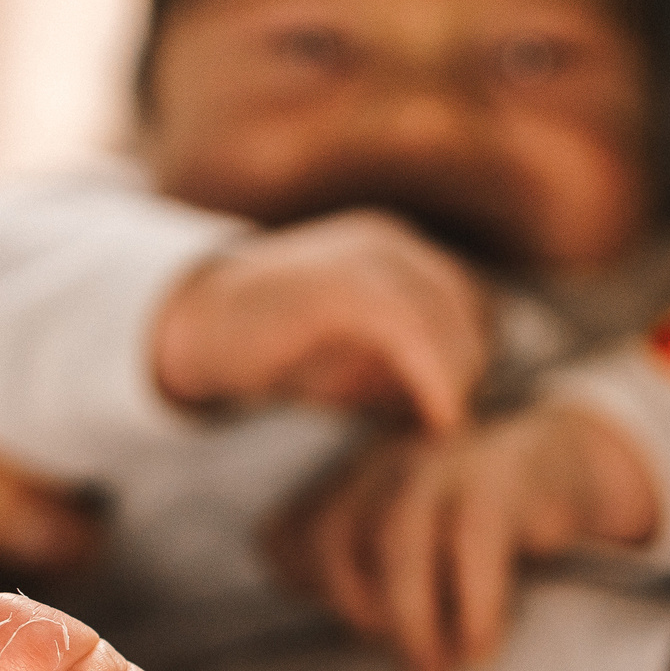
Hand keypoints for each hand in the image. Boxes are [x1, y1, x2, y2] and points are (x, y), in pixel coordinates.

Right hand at [151, 209, 492, 435]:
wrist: (192, 327)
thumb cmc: (279, 349)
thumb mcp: (358, 357)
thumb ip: (407, 366)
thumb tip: (461, 409)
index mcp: (400, 251)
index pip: (475, 302)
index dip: (477, 358)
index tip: (455, 410)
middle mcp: (390, 243)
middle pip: (471, 310)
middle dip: (470, 371)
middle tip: (445, 427)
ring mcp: (362, 257)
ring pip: (446, 318)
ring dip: (456, 378)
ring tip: (438, 428)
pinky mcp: (334, 284)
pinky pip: (408, 328)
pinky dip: (434, 375)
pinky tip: (436, 417)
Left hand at [264, 404, 659, 670]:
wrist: (563, 469)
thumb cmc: (473, 536)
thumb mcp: (409, 559)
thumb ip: (364, 588)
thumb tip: (358, 643)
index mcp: (349, 484)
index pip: (284, 535)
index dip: (303, 589)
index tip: (353, 631)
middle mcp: (383, 466)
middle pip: (331, 536)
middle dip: (356, 610)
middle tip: (399, 667)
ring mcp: (441, 463)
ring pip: (399, 537)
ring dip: (411, 621)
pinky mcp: (500, 474)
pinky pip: (474, 537)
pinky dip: (473, 605)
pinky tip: (481, 652)